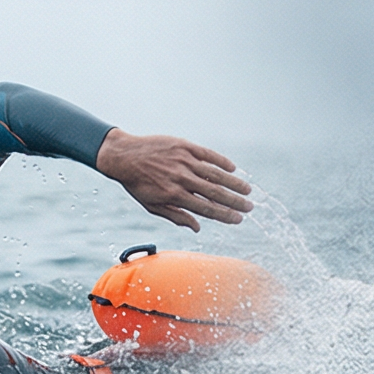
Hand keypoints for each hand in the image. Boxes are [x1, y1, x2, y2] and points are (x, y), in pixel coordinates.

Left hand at [94, 130, 254, 230]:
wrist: (123, 156)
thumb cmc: (137, 184)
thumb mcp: (152, 205)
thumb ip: (176, 216)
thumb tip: (197, 228)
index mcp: (174, 196)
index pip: (206, 208)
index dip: (224, 215)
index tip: (238, 219)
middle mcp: (182, 178)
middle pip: (215, 193)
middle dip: (235, 201)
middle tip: (250, 207)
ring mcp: (184, 161)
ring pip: (215, 173)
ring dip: (233, 183)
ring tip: (248, 189)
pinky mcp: (184, 146)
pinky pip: (207, 155)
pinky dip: (221, 162)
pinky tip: (232, 169)